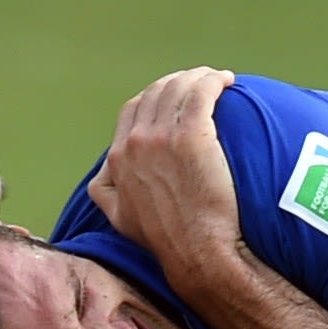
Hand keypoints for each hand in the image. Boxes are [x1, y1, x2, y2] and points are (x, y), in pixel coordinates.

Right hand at [87, 65, 240, 286]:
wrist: (197, 252)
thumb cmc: (165, 240)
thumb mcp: (119, 218)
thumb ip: (105, 192)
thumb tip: (100, 177)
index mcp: (118, 157)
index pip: (133, 108)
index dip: (155, 96)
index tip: (176, 97)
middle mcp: (136, 142)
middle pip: (156, 92)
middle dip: (178, 81)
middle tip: (201, 84)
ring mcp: (163, 137)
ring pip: (178, 87)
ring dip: (198, 77)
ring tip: (217, 79)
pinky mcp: (192, 135)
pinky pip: (201, 92)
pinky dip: (212, 80)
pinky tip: (227, 81)